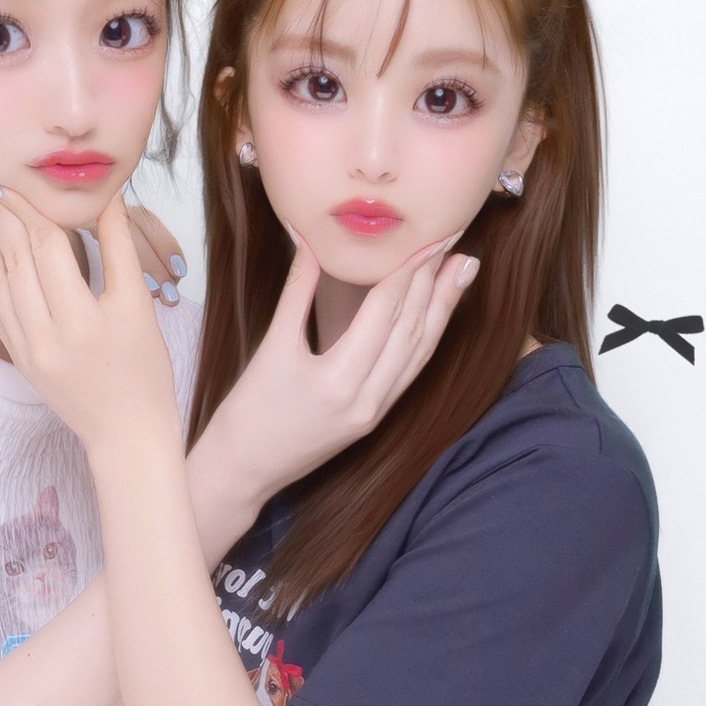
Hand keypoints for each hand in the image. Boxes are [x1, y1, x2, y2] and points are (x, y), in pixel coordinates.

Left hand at [0, 185, 179, 448]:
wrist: (127, 432)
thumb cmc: (144, 369)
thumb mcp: (138, 305)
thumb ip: (119, 247)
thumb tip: (107, 196)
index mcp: (83, 319)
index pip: (48, 248)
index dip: (30, 208)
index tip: (15, 177)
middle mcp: (47, 335)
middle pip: (16, 260)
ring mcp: (27, 349)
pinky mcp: (19, 358)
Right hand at [202, 229, 475, 506]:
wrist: (243, 469)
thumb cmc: (248, 410)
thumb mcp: (271, 346)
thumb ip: (297, 292)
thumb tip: (310, 242)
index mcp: (339, 379)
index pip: (385, 312)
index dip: (408, 270)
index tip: (429, 236)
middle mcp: (367, 398)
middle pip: (410, 328)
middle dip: (433, 281)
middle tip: (454, 239)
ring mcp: (375, 412)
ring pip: (419, 351)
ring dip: (441, 308)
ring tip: (462, 268)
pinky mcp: (374, 419)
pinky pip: (409, 371)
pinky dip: (425, 337)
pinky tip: (436, 313)